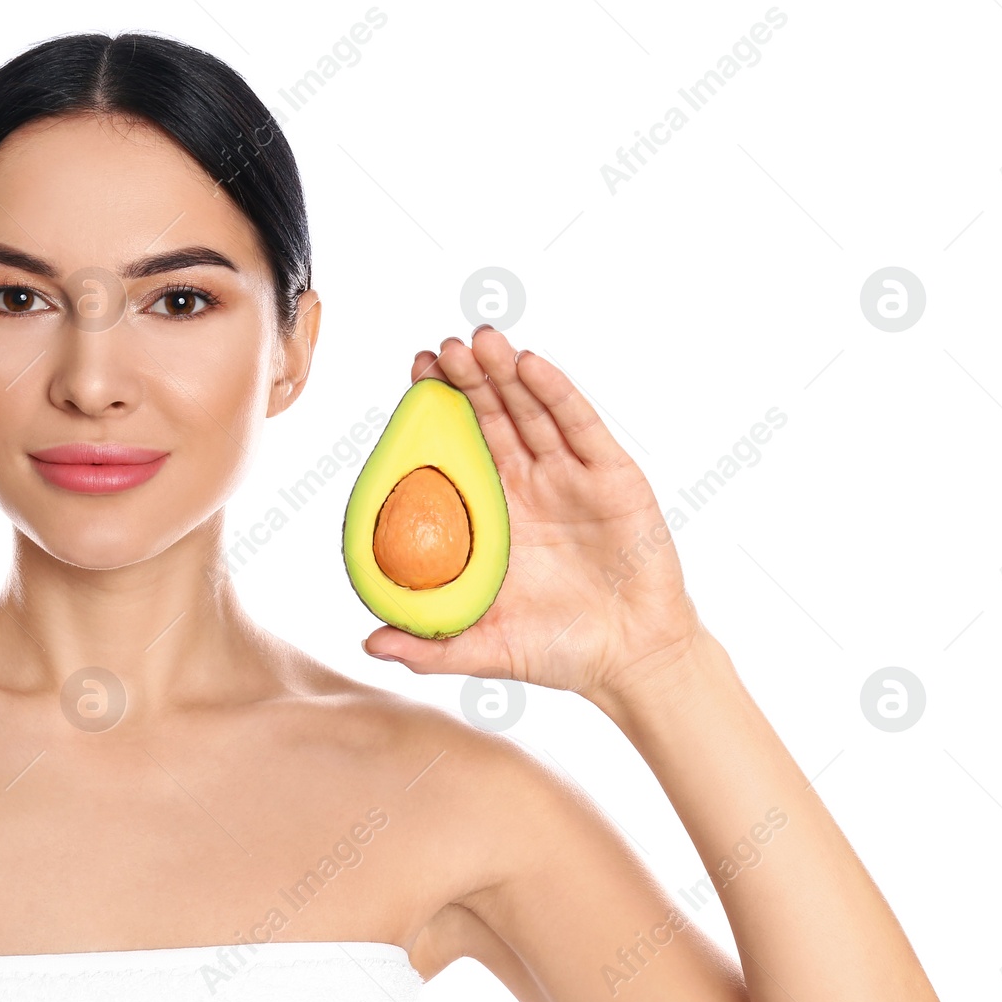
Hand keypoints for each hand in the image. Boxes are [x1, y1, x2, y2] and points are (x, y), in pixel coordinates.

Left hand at [361, 326, 703, 706]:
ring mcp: (572, 475)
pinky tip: (531, 365)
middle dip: (467, 379)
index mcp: (495, 512)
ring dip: (506, 373)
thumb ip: (431, 647)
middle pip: (493, 416)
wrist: (633, 660)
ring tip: (478, 340)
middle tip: (439, 348)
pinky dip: (556, 393)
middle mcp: (531, 483)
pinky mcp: (613, 476)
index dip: (440, 408)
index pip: (460, 445)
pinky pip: (580, 426)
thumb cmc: (560, 652)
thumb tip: (368, 643)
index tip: (415, 373)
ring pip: (532, 411)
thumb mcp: (486, 650)